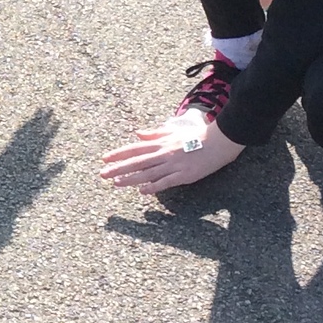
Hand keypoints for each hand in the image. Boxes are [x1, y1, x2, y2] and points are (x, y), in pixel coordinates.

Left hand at [99, 113, 244, 194]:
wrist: (219, 141)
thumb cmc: (197, 136)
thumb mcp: (173, 131)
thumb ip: (155, 133)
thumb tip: (138, 134)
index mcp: (161, 143)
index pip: (135, 148)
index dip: (119, 153)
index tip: (104, 158)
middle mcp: (164, 153)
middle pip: (137, 161)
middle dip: (118, 167)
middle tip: (103, 174)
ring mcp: (173, 165)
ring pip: (148, 172)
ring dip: (131, 178)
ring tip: (116, 183)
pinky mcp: (184, 175)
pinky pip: (166, 182)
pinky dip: (154, 186)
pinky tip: (142, 191)